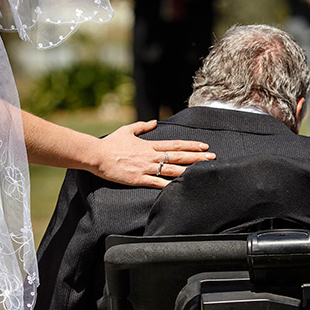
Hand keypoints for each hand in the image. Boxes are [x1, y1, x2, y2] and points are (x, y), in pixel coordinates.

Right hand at [94, 120, 215, 187]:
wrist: (97, 155)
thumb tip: (154, 121)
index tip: (204, 146)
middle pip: (178, 156)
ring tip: (203, 171)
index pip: (175, 145)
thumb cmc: (111, 143)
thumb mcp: (127, 130)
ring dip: (189, 170)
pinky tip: (180, 187)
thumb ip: (142, 126)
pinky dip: (169, 185)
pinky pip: (157, 183)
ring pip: (172, 170)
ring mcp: (145, 168)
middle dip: (197, 157)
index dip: (191, 145)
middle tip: (212, 158)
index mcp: (149, 145)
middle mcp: (151, 156)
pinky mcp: (138, 179)